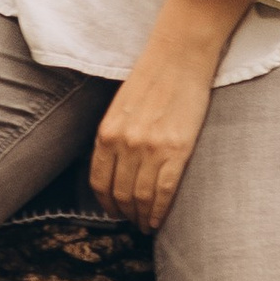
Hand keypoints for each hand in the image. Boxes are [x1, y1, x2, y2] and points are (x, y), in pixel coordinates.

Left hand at [90, 0, 252, 229]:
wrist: (179, 56)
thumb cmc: (152, 78)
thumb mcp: (120, 107)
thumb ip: (115, 136)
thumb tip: (115, 168)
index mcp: (107, 132)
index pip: (99, 182)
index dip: (106, 203)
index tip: (114, 212)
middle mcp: (124, 144)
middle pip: (120, 193)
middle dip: (125, 213)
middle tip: (132, 222)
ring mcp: (149, 149)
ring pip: (141, 198)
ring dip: (142, 217)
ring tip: (146, 224)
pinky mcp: (176, 150)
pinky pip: (165, 192)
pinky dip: (160, 212)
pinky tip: (159, 220)